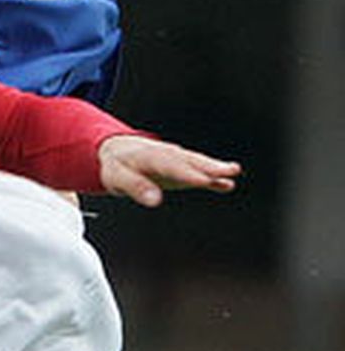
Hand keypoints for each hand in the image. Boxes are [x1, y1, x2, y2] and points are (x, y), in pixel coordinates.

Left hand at [98, 135, 239, 206]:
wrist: (117, 151)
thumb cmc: (117, 165)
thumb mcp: (117, 177)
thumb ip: (135, 187)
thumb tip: (153, 200)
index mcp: (148, 156)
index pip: (170, 165)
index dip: (186, 173)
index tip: (203, 180)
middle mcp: (165, 155)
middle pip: (188, 161)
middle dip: (208, 166)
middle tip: (228, 171)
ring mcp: (175, 160)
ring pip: (196, 162)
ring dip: (214, 167)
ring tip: (233, 171)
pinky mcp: (180, 168)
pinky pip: (198, 171)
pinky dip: (212, 177)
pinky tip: (227, 184)